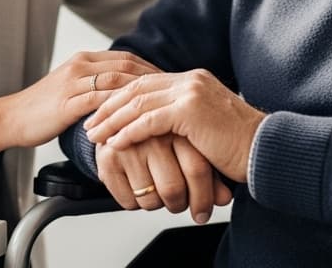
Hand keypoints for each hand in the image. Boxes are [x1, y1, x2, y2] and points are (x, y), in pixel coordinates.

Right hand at [0, 50, 159, 154]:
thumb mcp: (74, 91)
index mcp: (85, 59)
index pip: (128, 59)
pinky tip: (139, 122)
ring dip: (144, 94)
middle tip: (176, 96)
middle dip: (155, 80)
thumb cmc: (44, 110)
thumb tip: (127, 98)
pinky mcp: (68, 102)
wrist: (11, 118)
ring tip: (163, 109)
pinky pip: (101, 101)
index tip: (172, 84)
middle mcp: (81, 65)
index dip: (152, 70)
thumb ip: (97, 88)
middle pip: (128, 66)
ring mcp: (74, 82)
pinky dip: (122, 110)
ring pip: (118, 81)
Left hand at [84, 69, 266, 181]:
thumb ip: (183, 121)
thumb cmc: (239, 147)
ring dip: (112, 120)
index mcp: (192, 80)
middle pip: (136, 87)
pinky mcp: (191, 110)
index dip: (119, 98)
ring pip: (138, 103)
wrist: (265, 151)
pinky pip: (149, 121)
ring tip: (94, 135)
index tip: (100, 112)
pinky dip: (128, 133)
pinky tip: (114, 144)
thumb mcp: (206, 126)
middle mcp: (190, 80)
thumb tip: (159, 132)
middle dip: (108, 106)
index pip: (145, 83)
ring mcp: (190, 92)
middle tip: (88, 122)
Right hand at [95, 134, 232, 222]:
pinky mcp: (106, 159)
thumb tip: (225, 199)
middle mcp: (152, 135)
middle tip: (180, 204)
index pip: (197, 169)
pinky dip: (137, 204)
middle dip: (180, 205)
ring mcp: (128, 146)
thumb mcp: (193, 148)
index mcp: (179, 126)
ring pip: (150, 200)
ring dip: (158, 206)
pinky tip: (139, 189)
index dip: (203, 197)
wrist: (125, 117)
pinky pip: (128, 201)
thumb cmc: (166, 136)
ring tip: (158, 193)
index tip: (203, 213)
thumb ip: (212, 172)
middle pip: (173, 188)